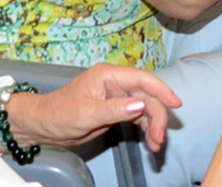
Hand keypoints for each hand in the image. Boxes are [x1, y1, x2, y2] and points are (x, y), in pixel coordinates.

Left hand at [13, 65, 181, 151]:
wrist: (45, 125)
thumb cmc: (60, 114)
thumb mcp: (86, 113)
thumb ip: (114, 109)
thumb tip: (141, 104)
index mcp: (108, 75)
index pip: (141, 79)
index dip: (161, 89)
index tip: (176, 104)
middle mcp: (116, 83)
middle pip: (147, 96)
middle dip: (157, 116)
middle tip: (160, 138)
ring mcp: (117, 96)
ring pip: (145, 108)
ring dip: (153, 125)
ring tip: (157, 145)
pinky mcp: (117, 110)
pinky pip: (138, 117)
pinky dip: (146, 129)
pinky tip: (151, 142)